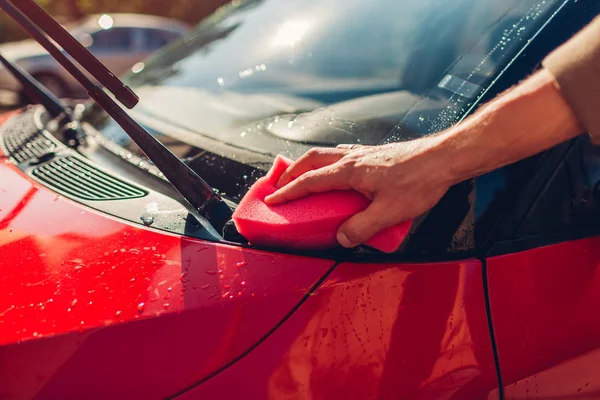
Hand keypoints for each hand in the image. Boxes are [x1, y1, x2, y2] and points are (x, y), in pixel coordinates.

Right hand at [265, 138, 455, 247]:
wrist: (443, 158)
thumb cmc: (420, 180)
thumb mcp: (389, 212)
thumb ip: (362, 227)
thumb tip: (341, 238)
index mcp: (350, 171)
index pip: (309, 181)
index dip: (288, 192)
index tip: (272, 200)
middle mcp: (352, 157)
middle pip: (311, 160)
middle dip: (290, 172)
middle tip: (279, 185)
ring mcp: (363, 153)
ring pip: (325, 154)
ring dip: (308, 165)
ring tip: (301, 177)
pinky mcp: (374, 155)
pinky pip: (341, 154)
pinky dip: (328, 162)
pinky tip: (336, 171)